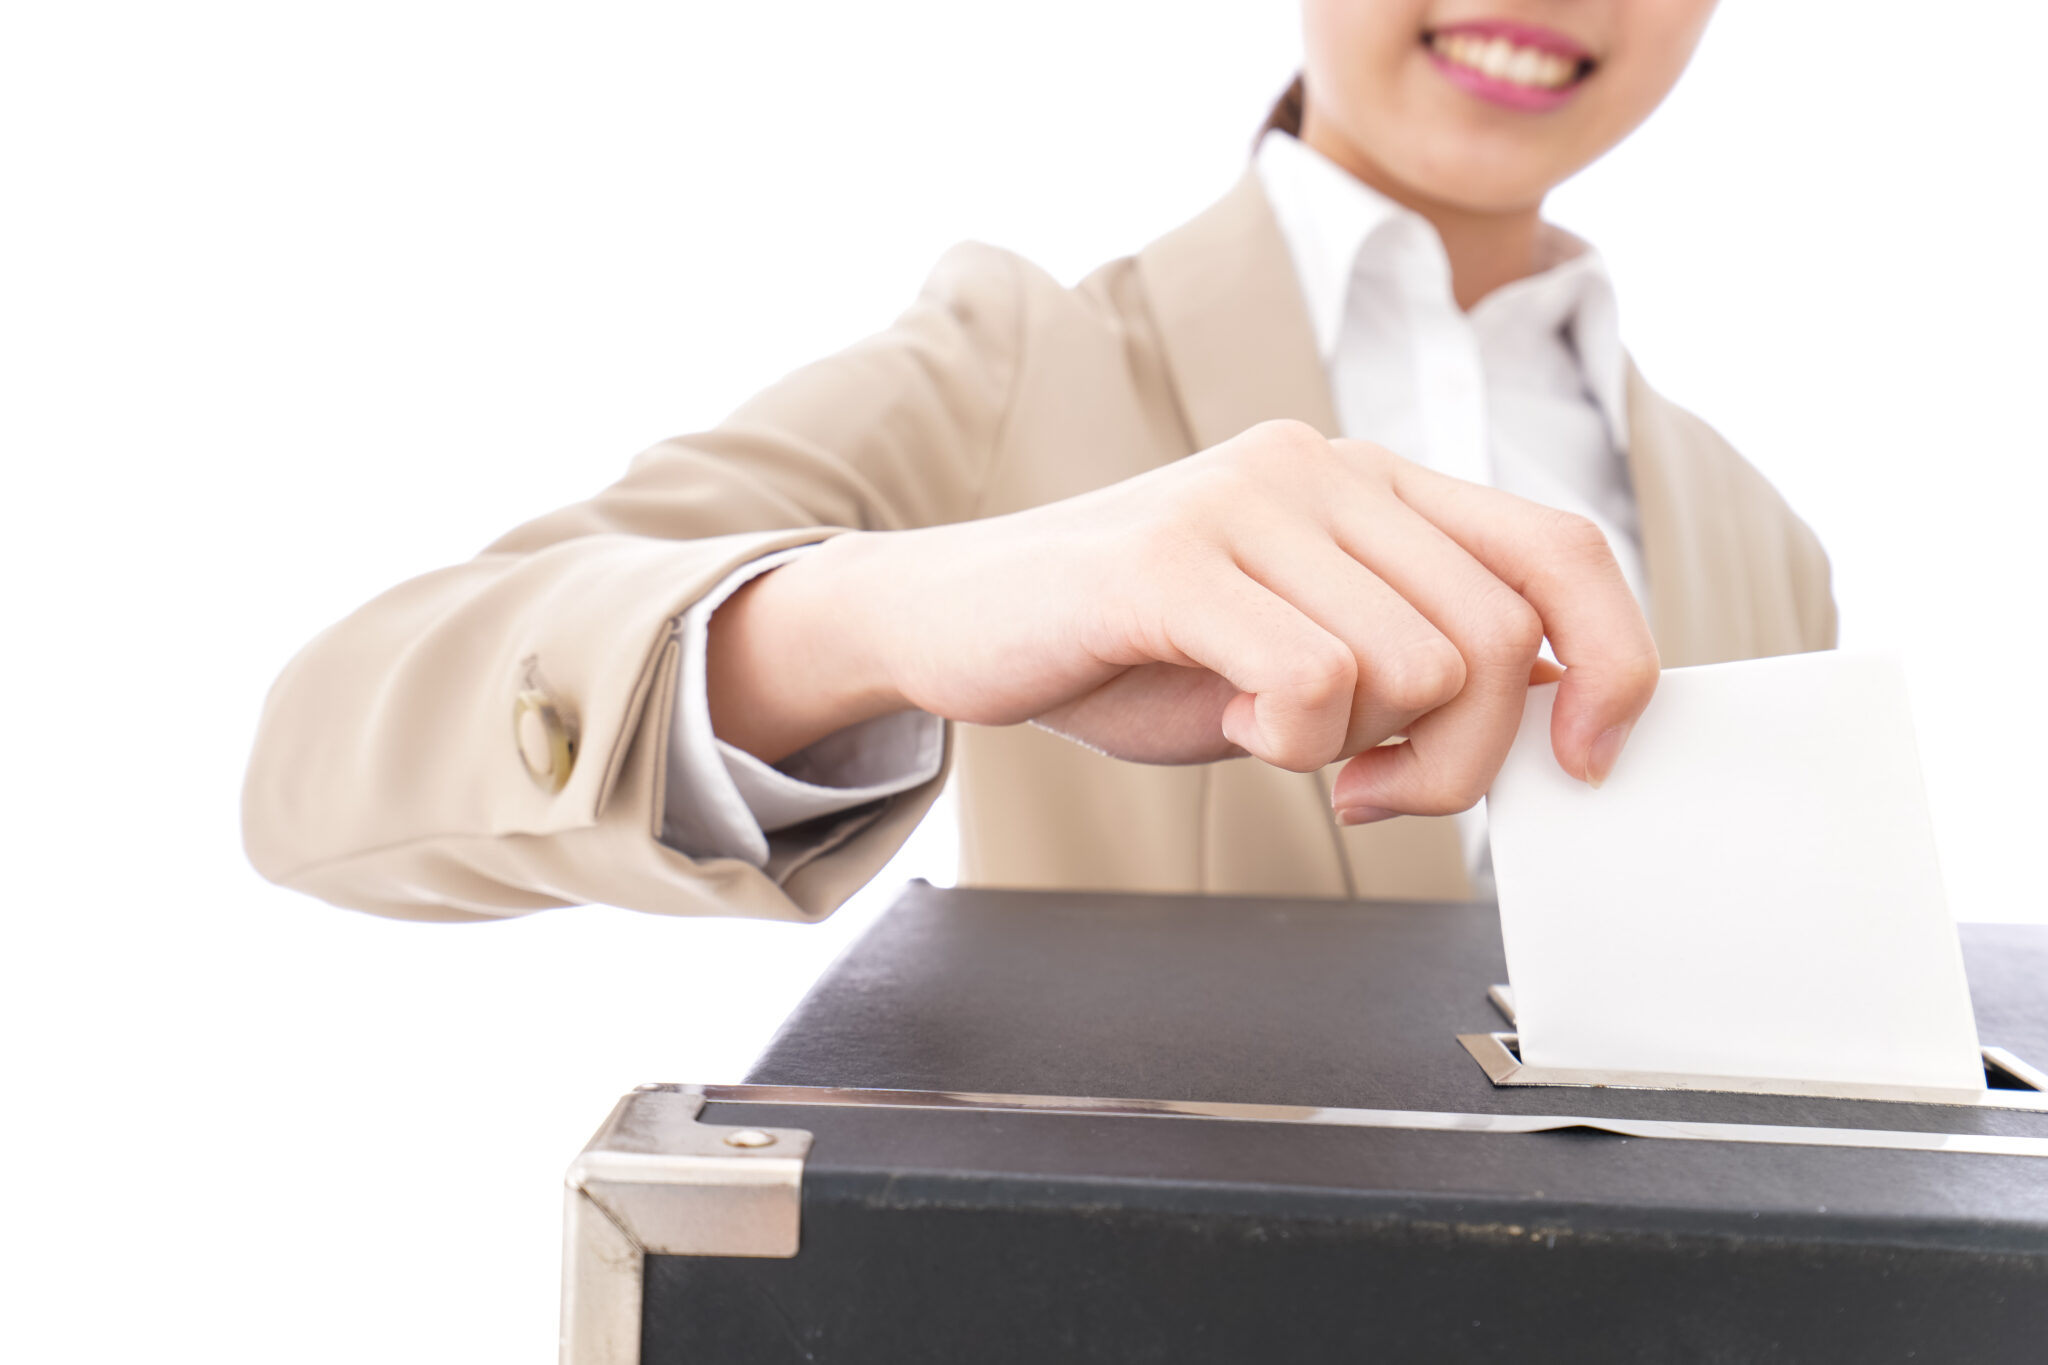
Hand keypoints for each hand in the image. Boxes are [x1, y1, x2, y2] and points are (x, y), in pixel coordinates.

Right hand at [708, 420, 1658, 819]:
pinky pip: (1313, 679)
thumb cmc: (1133, 647)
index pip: (1560, 549)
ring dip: (1361, 752)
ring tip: (1276, 736)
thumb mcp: (1302, 651)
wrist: (959, 620)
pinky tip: (1231, 722)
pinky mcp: (1172, 557)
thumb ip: (1415, 659)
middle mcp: (1323, 468)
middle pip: (1502, 636)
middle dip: (1465, 759)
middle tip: (1378, 792)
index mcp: (1370, 484)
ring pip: (1421, 665)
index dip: (1616, 659)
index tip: (1593, 756)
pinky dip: (1289, 741)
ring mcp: (1247, 500)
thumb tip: (1554, 708)